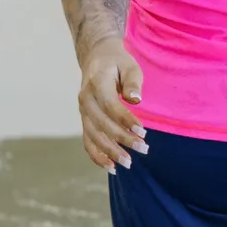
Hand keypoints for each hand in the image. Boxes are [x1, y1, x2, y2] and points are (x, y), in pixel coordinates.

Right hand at [79, 42, 146, 171]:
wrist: (96, 59)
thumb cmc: (118, 63)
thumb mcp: (130, 66)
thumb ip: (133, 82)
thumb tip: (136, 99)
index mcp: (96, 83)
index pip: (110, 106)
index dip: (125, 120)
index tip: (143, 132)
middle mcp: (85, 99)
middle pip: (101, 124)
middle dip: (122, 139)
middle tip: (144, 149)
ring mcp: (82, 111)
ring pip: (92, 135)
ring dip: (109, 151)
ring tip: (128, 164)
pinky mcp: (84, 120)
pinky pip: (87, 140)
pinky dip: (96, 155)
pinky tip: (110, 167)